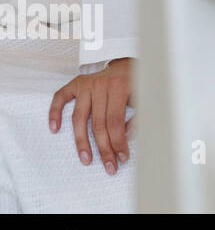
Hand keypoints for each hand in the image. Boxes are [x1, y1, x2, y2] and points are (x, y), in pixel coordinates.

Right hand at [49, 57, 134, 174]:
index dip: (118, 142)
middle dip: (104, 148)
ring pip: (79, 117)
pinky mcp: (75, 83)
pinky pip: (60, 98)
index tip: (122, 158)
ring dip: (81, 141)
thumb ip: (139, 115)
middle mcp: (101, 85)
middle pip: (98, 124)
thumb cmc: (137, 82)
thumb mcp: (145, 96)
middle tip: (108, 166)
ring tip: (85, 159)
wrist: (128, 63)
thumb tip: (127, 136)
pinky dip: (54, 113)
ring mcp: (86, 84)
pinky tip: (54, 129)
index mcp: (120, 87)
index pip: (116, 122)